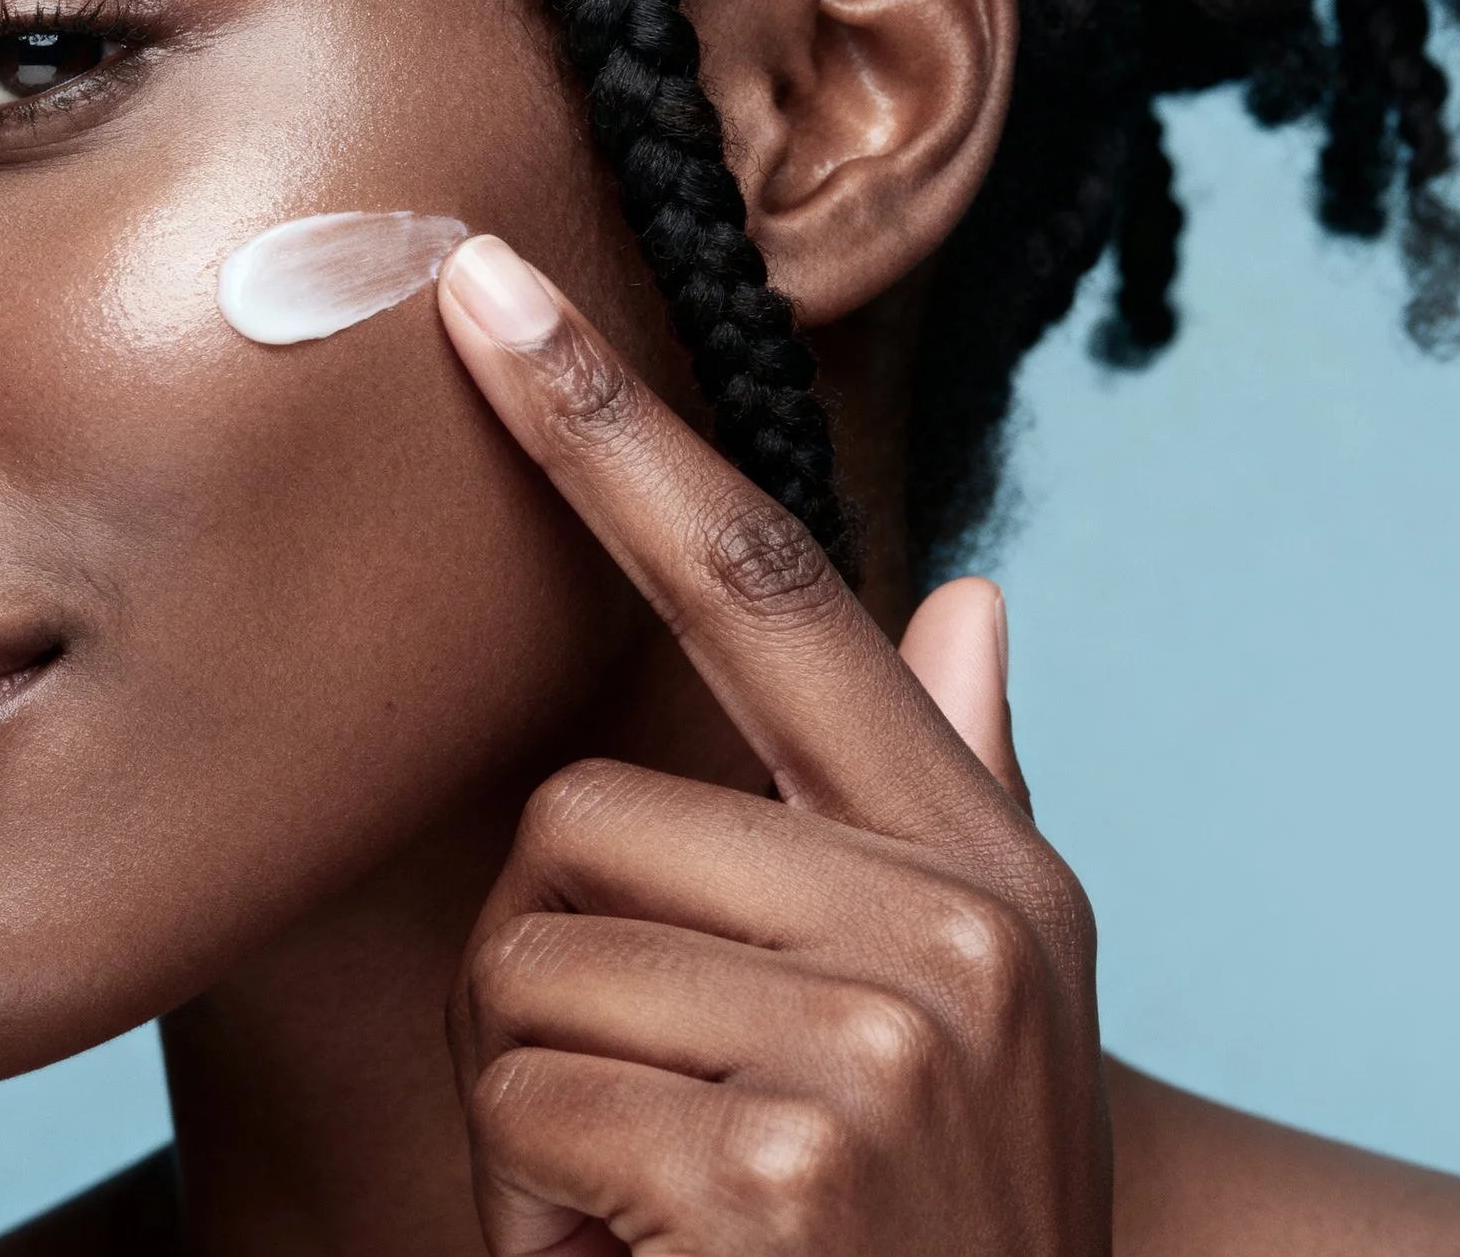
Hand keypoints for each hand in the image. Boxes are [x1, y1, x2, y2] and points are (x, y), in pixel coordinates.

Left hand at [436, 234, 1105, 1256]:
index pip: (765, 586)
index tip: (480, 295)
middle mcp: (956, 921)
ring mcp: (883, 1036)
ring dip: (539, 1108)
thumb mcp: (979, 1011)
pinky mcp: (788, 1159)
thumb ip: (958, 796)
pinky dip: (537, 1208)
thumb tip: (972, 596)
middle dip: (552, 975)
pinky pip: (530, 1099)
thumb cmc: (936, 1221)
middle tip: (643, 1110)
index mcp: (979, 861)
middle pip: (574, 812)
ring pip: (528, 960)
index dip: (608, 431)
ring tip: (655, 1200)